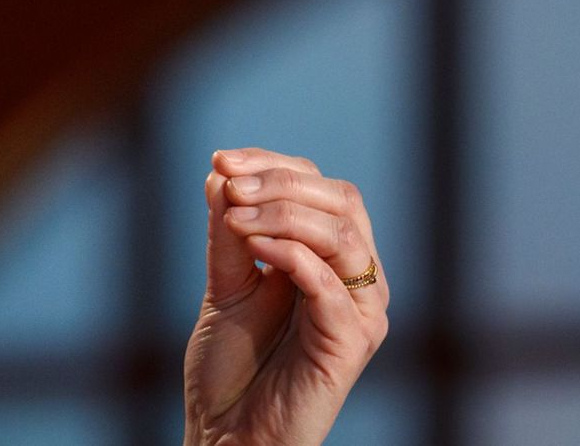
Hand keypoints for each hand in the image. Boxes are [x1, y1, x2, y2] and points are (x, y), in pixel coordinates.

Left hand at [182, 148, 388, 445]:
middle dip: (280, 180)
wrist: (227, 434)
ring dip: (283, 211)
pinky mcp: (351, 343)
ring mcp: (359, 312)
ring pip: (343, 233)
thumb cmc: (231, 368)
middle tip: (229, 182)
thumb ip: (227, 233)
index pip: (318, 187)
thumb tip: (220, 172)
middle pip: (341, 199)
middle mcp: (355, 280)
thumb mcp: (225, 285)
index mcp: (329, 259)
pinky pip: (331, 284)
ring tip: (235, 215)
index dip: (271, 164)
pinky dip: (291, 253)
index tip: (220, 160)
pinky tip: (253, 243)